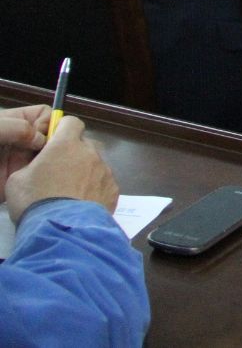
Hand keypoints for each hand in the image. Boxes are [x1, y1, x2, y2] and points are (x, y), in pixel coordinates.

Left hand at [0, 105, 49, 194]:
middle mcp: (19, 141)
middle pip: (50, 137)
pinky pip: (35, 179)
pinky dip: (40, 181)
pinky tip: (41, 184)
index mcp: (13, 123)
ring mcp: (17, 162)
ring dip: (51, 164)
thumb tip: (42, 140)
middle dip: (56, 145)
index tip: (46, 137)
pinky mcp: (14, 182)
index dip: (50, 123)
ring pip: (47, 159)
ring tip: (50, 172)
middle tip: (53, 157)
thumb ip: (17, 128)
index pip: (44, 115)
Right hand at [5, 116, 119, 220]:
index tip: (54, 143)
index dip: (63, 130)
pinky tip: (82, 204)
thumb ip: (31, 164)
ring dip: (85, 173)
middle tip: (59, 173)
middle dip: (74, 154)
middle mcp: (90, 152)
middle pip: (85, 144)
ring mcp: (105, 171)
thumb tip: (39, 163)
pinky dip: (95, 190)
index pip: (71, 122)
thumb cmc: (35, 200)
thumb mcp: (17, 179)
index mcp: (66, 144)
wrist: (61, 228)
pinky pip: (104, 183)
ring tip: (70, 194)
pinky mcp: (113, 190)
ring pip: (96, 164)